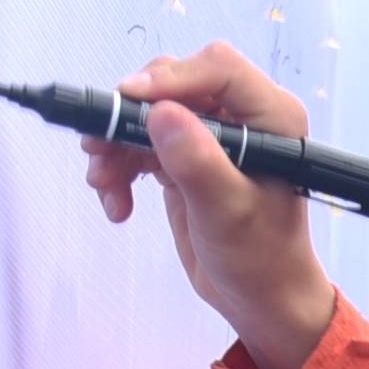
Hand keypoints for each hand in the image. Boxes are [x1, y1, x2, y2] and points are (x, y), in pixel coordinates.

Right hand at [76, 43, 343, 368]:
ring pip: (148, 115)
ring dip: (116, 145)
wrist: (260, 299)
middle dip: (130, 116)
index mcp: (270, 117)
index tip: (127, 100)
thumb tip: (160, 114)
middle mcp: (241, 117)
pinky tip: (117, 205)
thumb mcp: (227, 213)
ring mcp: (210, 136)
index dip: (170, 78)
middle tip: (97, 146)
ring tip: (103, 186)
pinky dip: (120, 168)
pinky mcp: (185, 157)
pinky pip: (140, 144)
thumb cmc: (260, 259)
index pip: (218, 69)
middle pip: (173, 85)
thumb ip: (197, 163)